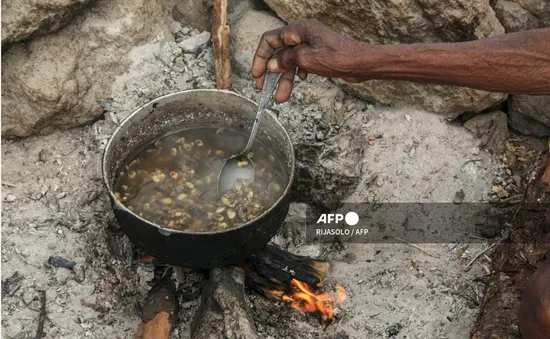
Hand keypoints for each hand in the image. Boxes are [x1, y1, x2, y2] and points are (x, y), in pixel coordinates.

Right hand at [252, 19, 367, 102]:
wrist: (360, 62)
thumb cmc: (337, 57)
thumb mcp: (305, 59)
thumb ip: (285, 61)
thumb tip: (272, 65)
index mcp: (297, 30)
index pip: (269, 40)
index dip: (260, 58)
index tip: (257, 75)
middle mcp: (302, 34)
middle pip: (278, 53)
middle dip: (270, 72)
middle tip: (262, 88)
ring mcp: (310, 44)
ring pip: (289, 62)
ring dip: (284, 79)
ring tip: (280, 97)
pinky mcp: (317, 54)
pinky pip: (300, 63)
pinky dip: (297, 74)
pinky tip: (300, 82)